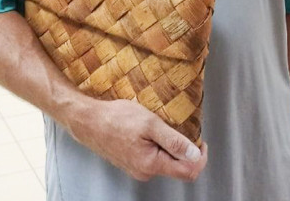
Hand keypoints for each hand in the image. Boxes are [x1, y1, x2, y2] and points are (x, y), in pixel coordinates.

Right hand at [68, 98, 207, 181]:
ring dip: (170, 146)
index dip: (200, 157)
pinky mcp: (132, 162)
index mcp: (152, 164)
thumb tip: (195, 155)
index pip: (188, 171)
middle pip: (178, 168)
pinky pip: (154, 158)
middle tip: (182, 128)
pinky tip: (150, 131)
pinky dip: (159, 146)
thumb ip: (174, 141)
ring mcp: (138, 168)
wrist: (88, 121)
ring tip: (161, 126)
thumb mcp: (150, 123)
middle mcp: (146, 171)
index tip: (201, 141)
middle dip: (185, 150)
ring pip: (165, 162)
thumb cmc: (116, 119)